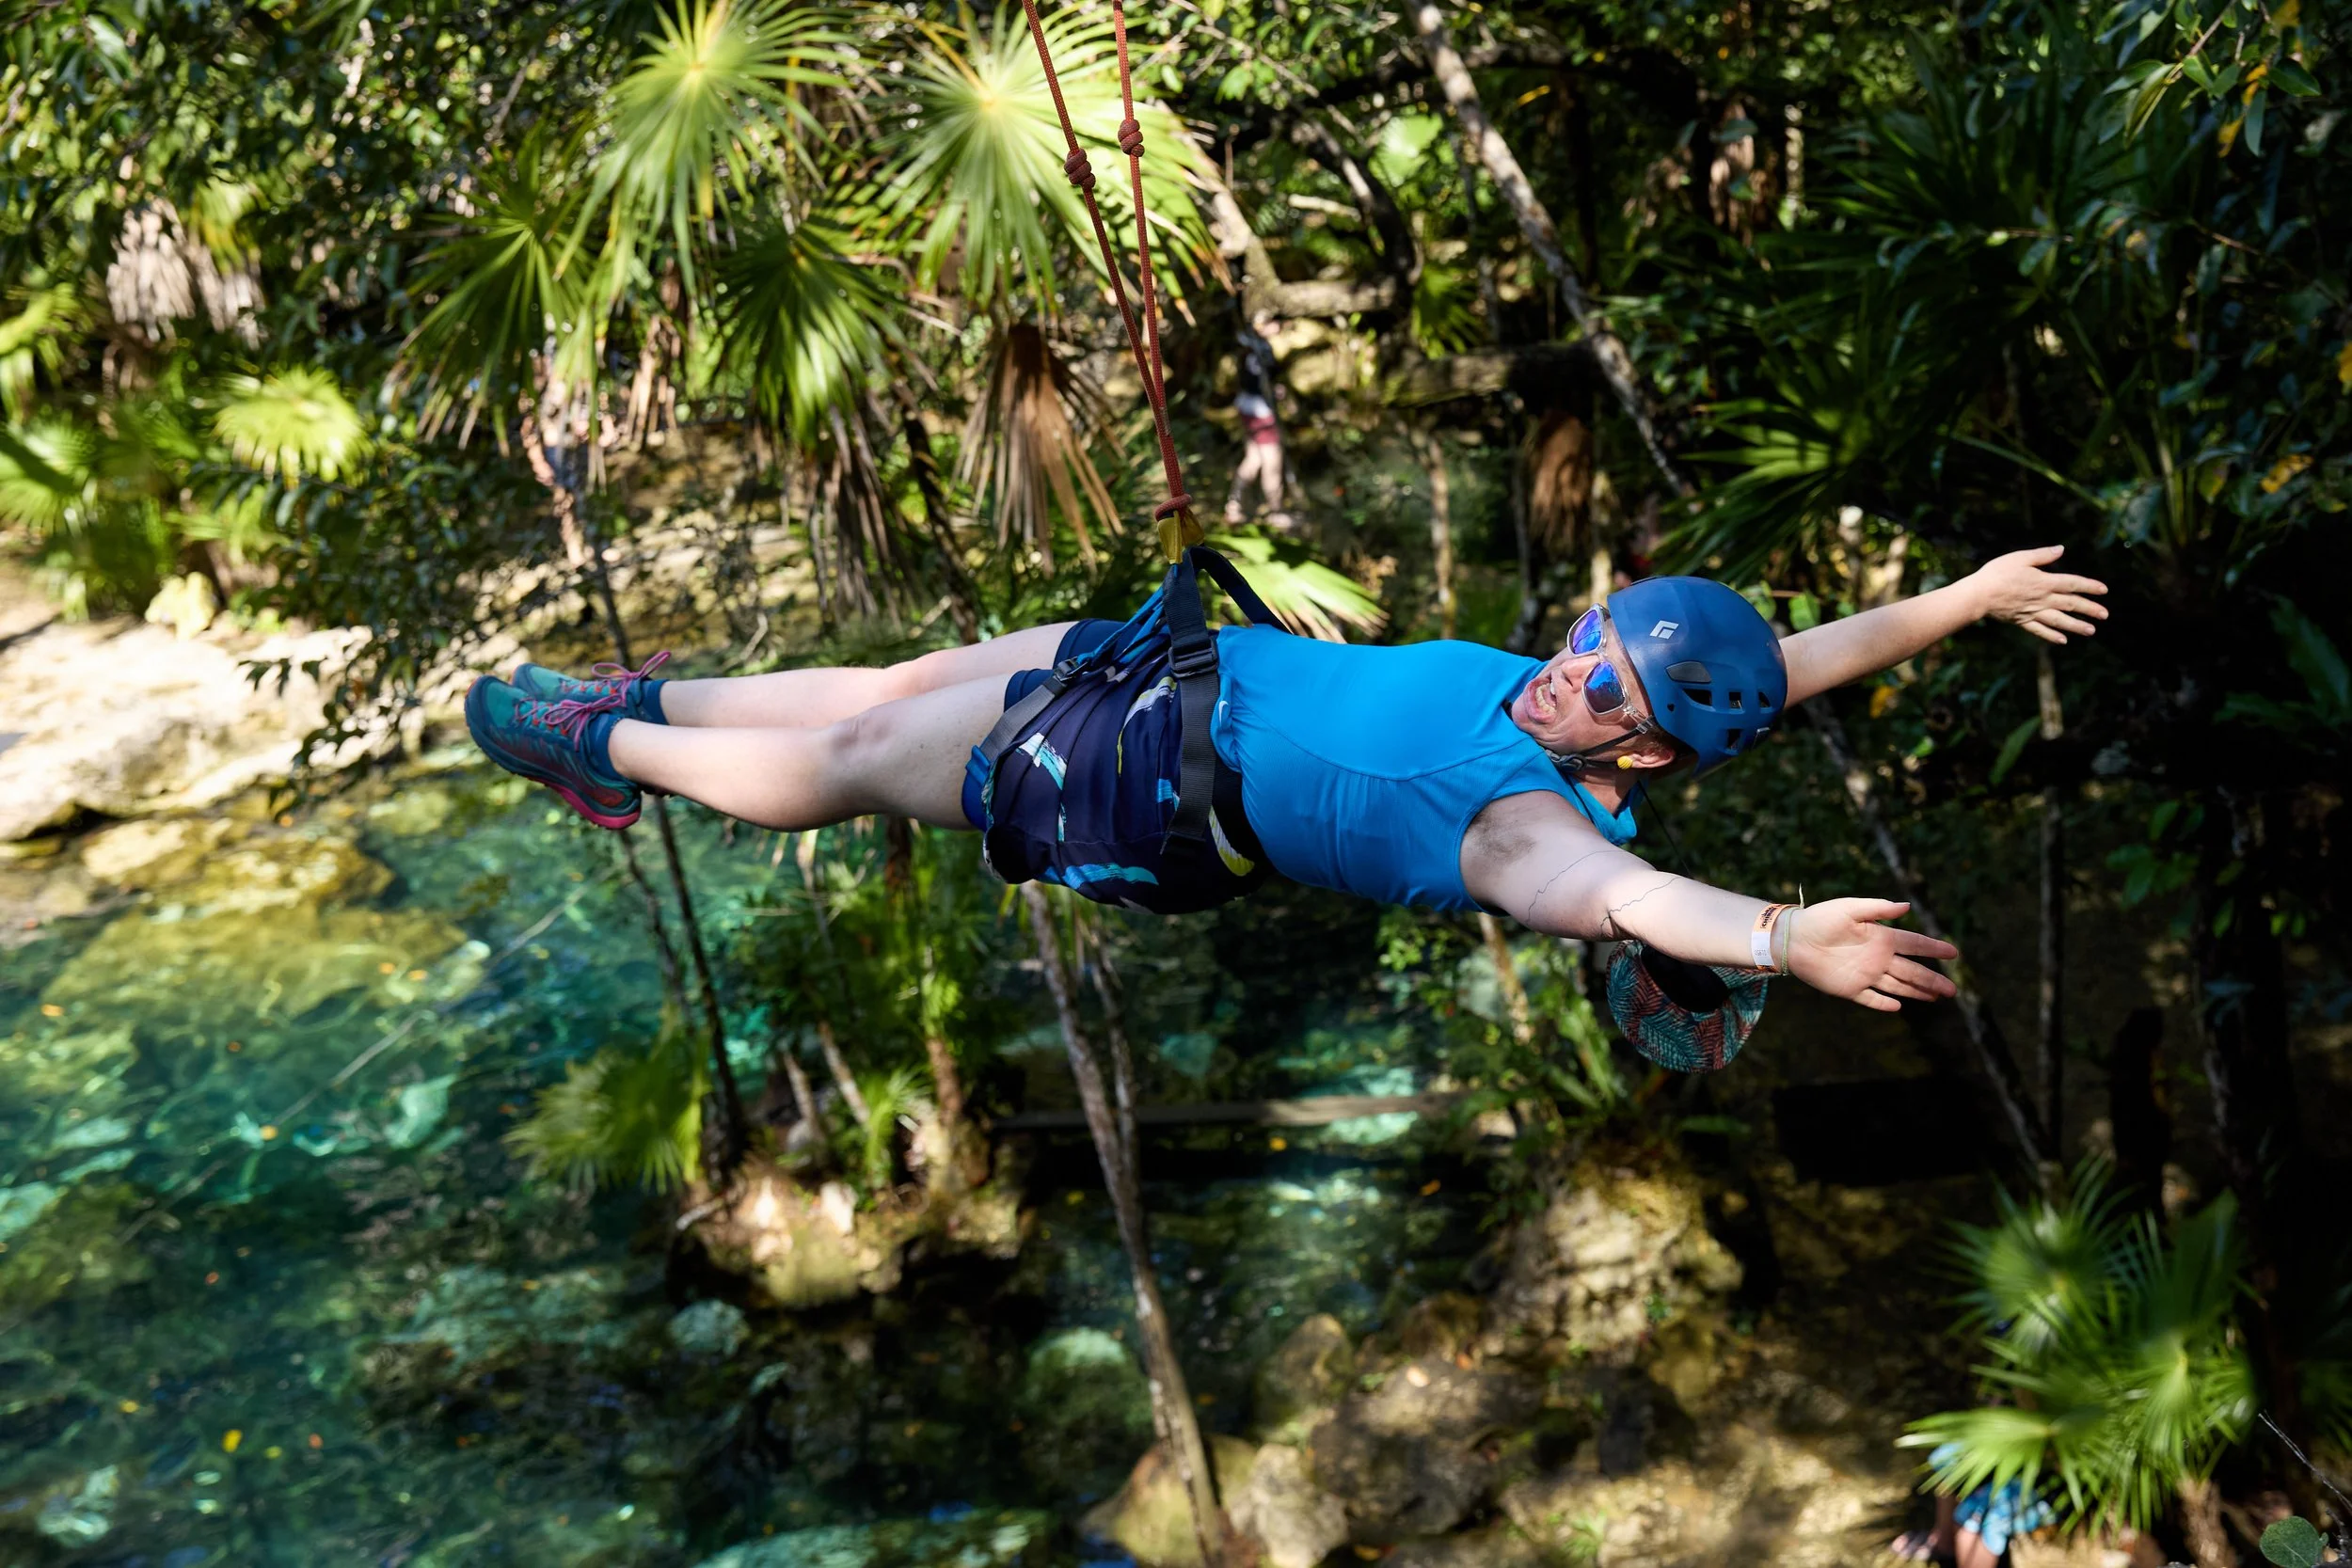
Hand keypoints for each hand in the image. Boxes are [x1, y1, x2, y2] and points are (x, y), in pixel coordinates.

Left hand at [1786, 899, 1959, 1012]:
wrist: (1792, 939)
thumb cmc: (1820, 918)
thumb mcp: (1849, 908)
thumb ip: (1878, 908)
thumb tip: (1907, 907)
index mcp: (1880, 937)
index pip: (1914, 944)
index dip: (1933, 948)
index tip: (1953, 953)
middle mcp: (1877, 958)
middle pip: (1912, 971)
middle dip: (1932, 980)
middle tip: (1953, 990)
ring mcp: (1865, 975)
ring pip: (1898, 986)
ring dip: (1917, 992)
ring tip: (1937, 998)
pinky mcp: (1850, 989)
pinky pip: (1871, 999)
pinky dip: (1884, 1004)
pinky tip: (1899, 1007)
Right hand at [1971, 545, 2108, 644]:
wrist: (1978, 595)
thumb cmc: (1997, 573)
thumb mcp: (2020, 558)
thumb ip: (2042, 555)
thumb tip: (2061, 549)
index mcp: (2044, 581)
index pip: (2072, 584)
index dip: (2089, 586)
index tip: (2104, 590)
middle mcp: (2042, 599)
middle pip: (2070, 604)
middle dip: (2089, 609)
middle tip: (2105, 615)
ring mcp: (2032, 612)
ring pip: (2059, 620)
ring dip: (2076, 626)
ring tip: (2091, 631)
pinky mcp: (2021, 621)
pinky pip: (2040, 630)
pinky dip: (2052, 636)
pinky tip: (2063, 641)